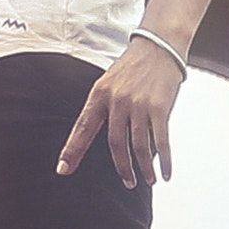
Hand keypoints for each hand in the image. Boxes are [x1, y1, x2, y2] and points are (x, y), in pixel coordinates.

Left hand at [58, 38, 184, 184]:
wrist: (159, 46)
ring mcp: (139, 105)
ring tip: (147, 179)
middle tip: (128, 182)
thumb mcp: (109, 83)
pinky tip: (165, 172)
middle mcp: (117, 101)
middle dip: (122, 168)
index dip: (72, 150)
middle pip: (115, 143)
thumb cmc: (133, 67)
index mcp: (99, 94)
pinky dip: (164, 160)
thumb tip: (106, 138)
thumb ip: (104, 109)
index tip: (63, 169)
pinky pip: (160, 141)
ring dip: (144, 168)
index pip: (82, 127)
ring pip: (138, 147)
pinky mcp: (160, 107)